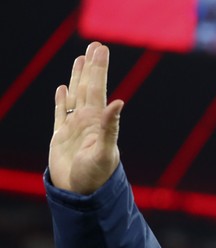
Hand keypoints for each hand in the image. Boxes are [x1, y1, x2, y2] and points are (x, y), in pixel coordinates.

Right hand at [49, 42, 123, 193]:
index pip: (99, 88)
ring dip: (78, 77)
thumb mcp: (104, 151)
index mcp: (98, 121)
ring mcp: (74, 128)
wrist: (82, 196)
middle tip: (96, 46)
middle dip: (92, 67)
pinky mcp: (61, 138)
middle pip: (89, 87)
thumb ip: (111, 127)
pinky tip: (63, 89)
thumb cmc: (96, 177)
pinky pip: (61, 114)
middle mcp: (88, 122)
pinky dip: (61, 101)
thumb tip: (118, 102)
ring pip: (76, 96)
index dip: (99, 69)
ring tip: (81, 59)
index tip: (101, 50)